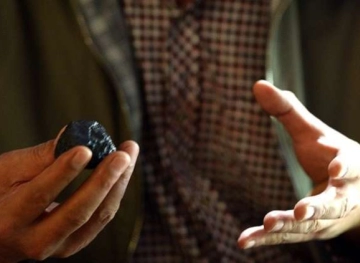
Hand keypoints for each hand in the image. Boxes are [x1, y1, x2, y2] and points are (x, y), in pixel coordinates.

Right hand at [0, 132, 138, 261]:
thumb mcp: (7, 172)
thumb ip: (41, 157)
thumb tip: (74, 134)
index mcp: (9, 220)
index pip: (39, 195)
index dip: (64, 172)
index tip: (86, 149)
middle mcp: (34, 242)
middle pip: (77, 212)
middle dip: (104, 180)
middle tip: (122, 154)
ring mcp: (58, 247)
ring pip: (97, 217)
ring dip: (117, 184)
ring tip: (129, 153)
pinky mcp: (75, 244)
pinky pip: (101, 219)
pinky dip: (115, 193)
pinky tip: (123, 172)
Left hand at [238, 80, 359, 248]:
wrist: (353, 192)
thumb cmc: (330, 156)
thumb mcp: (313, 132)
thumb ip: (287, 110)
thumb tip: (257, 84)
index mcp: (348, 167)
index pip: (351, 167)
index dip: (345, 168)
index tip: (337, 170)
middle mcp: (342, 197)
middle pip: (334, 204)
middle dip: (319, 208)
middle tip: (303, 212)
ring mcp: (326, 219)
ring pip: (310, 227)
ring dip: (290, 227)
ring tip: (268, 225)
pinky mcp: (309, 231)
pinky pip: (288, 236)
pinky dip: (266, 239)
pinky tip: (244, 241)